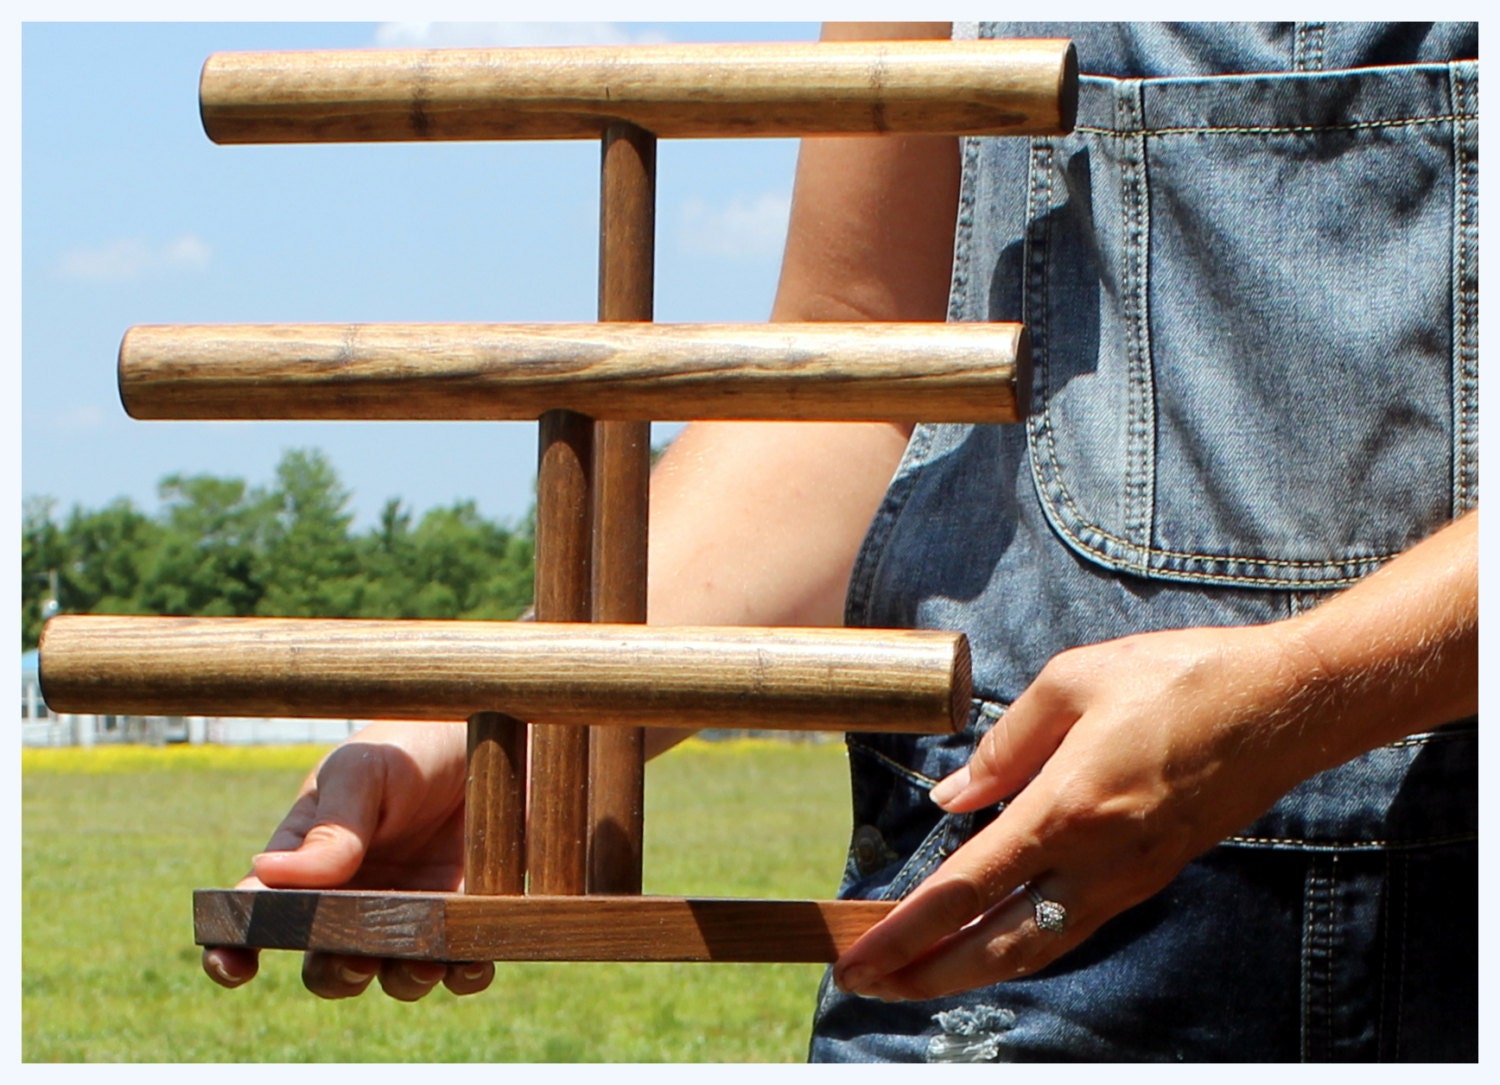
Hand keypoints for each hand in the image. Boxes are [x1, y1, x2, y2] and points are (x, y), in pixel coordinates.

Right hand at [201, 721, 494, 1000]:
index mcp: (310, 861)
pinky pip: (461, 965)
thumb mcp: (365, 770)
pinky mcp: (468, 916)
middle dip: (335, 973)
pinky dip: (463, 971)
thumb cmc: (412, 745)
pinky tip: (469, 957)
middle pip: (327, 964)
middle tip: (355, 956)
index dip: (233, 949)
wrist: (496, 729)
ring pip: (394, 975)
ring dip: (402, 979)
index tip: (233, 966)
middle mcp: (356, 898)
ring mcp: (413, 911)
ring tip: (420, 961)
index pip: (257, 915)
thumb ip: (330, 826)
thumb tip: (266, 875)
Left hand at [831, 622, 1329, 1000]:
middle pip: (993, 946)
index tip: (854, 959)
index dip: (902, 933)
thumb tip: (953, 797)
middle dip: (921, 974)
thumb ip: (1004, 744)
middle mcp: (1095, 861)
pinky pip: (1071, 929)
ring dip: (967, 971)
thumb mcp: (1073, 681)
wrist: (1285, 705)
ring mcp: (1128, 877)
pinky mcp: (1151, 874)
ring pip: (1034, 949)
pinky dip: (1019, 948)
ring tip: (914, 977)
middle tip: (864, 985)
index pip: (963, 890)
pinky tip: (992, 942)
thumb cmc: (1180, 678)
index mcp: (1065, 809)